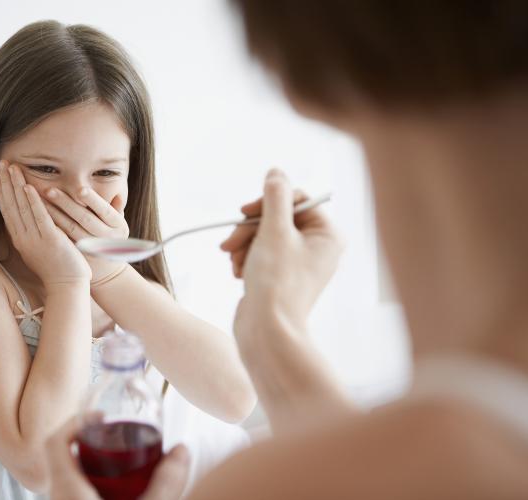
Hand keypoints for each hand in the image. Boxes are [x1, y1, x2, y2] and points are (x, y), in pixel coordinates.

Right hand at [0, 162, 90, 288]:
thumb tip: (28, 217)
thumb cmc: (57, 268)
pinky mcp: (50, 240)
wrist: (67, 287)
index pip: (7, 210)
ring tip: (12, 167)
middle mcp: (23, 238)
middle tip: (2, 162)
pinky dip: (33, 201)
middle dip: (6, 183)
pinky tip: (28, 186)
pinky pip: (39, 217)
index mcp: (20, 239)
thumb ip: (33, 232)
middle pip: (10, 205)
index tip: (0, 174)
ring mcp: (35, 239)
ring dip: (16, 186)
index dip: (2, 190)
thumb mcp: (39, 248)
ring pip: (22, 208)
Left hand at [42, 186, 129, 285]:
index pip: (105, 210)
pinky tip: (39, 214)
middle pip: (84, 218)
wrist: (103, 268)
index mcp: (119, 226)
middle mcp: (106, 237)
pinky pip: (62, 235)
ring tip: (40, 198)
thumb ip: (117, 208)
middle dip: (66, 203)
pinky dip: (51, 223)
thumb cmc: (109, 238)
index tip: (80, 190)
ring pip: (70, 228)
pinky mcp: (75, 251)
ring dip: (54, 212)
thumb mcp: (118, 225)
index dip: (93, 200)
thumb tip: (118, 194)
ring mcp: (90, 246)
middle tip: (50, 190)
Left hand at [46, 416, 190, 499]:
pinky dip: (92, 486)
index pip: (55, 441)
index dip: (75, 421)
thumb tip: (182, 450)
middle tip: (116, 439)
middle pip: (62, 457)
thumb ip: (167, 481)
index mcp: (67, 490)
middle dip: (88, 442)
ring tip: (120, 464)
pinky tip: (118, 494)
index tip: (102, 418)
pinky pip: (75, 496)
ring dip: (90, 465)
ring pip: (68, 478)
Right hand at [221, 168, 342, 337]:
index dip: (266, 202)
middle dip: (249, 229)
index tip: (244, 212)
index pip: (295, 199)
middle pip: (277, 218)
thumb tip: (276, 171)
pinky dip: (246, 259)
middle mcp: (319, 248)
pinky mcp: (283, 277)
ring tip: (234, 263)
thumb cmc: (276, 282)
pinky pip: (262, 255)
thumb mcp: (274, 231)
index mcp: (328, 235)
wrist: (267, 332)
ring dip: (244, 245)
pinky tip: (238, 274)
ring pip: (265, 236)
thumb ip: (275, 197)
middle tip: (229, 244)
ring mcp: (300, 264)